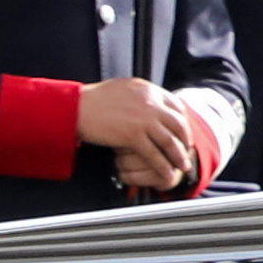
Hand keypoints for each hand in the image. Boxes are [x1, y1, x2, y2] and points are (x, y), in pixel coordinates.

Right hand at [74, 73, 210, 195]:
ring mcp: (143, 119)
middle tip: (187, 150)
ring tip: (183, 165)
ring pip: (170, 141)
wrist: (76, 106)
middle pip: (178, 124)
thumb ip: (141, 95)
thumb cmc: (94, 98)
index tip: (184, 131)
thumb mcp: (124, 89)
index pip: (177, 106)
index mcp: (149, 89)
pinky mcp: (133, 135)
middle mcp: (150, 102)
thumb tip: (151, 101)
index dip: (183, 120)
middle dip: (185, 139)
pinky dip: (163, 166)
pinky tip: (167, 173)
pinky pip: (154, 154)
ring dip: (179, 156)